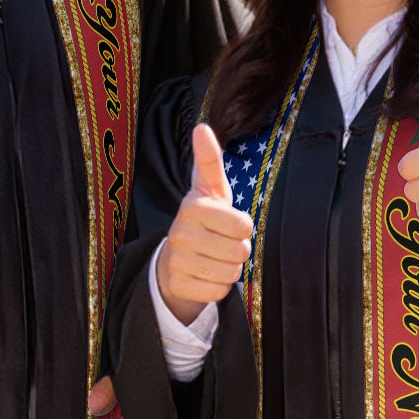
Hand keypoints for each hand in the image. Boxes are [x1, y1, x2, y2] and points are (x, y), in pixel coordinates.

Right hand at [156, 123, 252, 324]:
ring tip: (214, 258)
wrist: (174, 258)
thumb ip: (209, 160)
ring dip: (229, 268)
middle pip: (240, 252)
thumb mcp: (210, 189)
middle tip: (222, 243)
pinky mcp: (178, 285)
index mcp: (193, 206)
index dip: (242, 227)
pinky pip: (218, 291)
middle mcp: (181, 233)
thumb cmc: (204, 219)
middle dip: (238, 250)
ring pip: (231, 273)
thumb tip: (201, 127)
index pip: (243, 225)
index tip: (229, 222)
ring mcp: (177, 261)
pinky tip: (205, 275)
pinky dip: (218, 286)